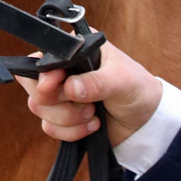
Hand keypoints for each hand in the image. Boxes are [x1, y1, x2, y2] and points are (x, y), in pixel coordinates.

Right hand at [17, 41, 162, 146]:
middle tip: (83, 104)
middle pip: (33, 84)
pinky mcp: (64, 119)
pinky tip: (93, 126)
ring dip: (67, 118)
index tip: (55, 86)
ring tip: (94, 115)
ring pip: (39, 108)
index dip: (43, 74)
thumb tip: (70, 88)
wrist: (147, 122)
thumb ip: (96, 82)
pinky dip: (70, 132)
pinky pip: (49, 128)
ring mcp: (62, 95)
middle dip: (57, 101)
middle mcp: (63, 69)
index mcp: (75, 49)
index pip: (42, 57)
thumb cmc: (137, 89)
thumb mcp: (121, 80)